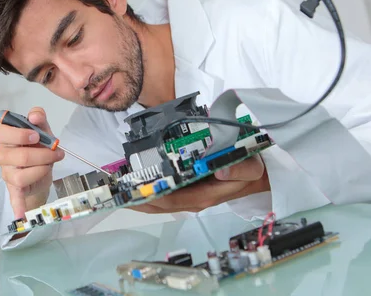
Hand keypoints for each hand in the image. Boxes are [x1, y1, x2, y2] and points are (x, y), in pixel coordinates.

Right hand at [0, 107, 64, 218]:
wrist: (44, 165)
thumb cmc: (39, 145)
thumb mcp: (42, 128)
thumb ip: (39, 117)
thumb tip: (35, 115)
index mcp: (7, 137)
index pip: (1, 133)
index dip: (20, 134)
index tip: (37, 135)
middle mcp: (3, 155)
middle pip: (17, 156)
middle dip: (41, 154)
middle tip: (55, 151)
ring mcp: (8, 172)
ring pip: (20, 174)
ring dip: (42, 168)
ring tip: (51, 164)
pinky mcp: (16, 188)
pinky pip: (14, 197)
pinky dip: (18, 206)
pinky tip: (21, 214)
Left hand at [130, 156, 268, 213]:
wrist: (258, 175)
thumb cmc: (250, 170)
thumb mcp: (251, 167)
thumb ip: (239, 168)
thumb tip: (220, 170)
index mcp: (203, 196)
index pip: (169, 199)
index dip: (147, 196)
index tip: (128, 191)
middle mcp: (192, 199)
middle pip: (158, 203)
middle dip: (135, 198)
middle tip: (112, 190)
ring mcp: (189, 195)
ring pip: (158, 199)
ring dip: (138, 194)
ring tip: (117, 186)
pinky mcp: (188, 188)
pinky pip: (164, 192)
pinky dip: (148, 187)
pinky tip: (135, 180)